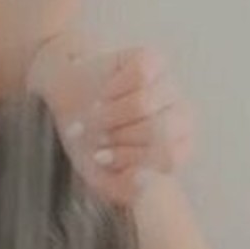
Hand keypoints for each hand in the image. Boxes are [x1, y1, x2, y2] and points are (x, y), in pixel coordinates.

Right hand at [29, 37, 194, 207]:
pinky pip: (139, 75)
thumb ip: (123, 189)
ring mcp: (169, 85)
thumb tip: (141, 183)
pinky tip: (104, 93)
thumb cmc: (89, 136)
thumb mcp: (101, 174)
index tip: (101, 158)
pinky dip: (113, 88)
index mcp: (176, 147)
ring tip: (94, 117)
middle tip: (95, 136)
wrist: (68, 93)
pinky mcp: (153, 59)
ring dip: (110, 114)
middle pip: (158, 131)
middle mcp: (180, 115)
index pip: (168, 158)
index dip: (130, 159)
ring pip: (145, 103)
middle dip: (118, 137)